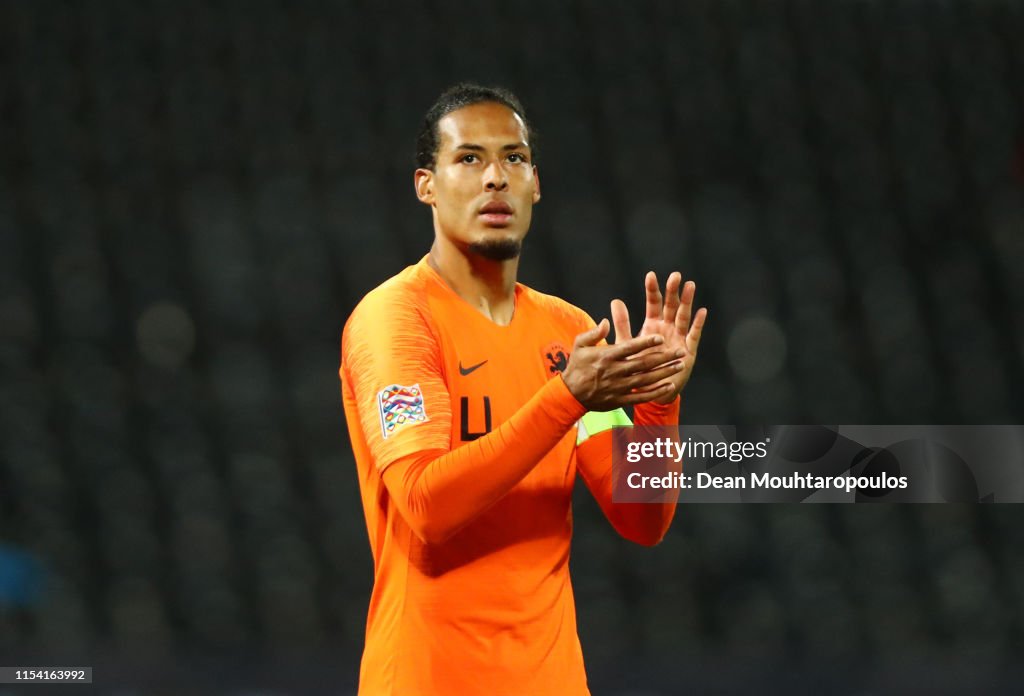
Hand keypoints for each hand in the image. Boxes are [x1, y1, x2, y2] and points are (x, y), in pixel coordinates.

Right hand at [561, 321, 685, 410]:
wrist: (570, 395)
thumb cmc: (576, 366)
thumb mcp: (579, 345)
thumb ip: (594, 333)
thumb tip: (606, 321)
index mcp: (606, 356)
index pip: (629, 347)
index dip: (645, 343)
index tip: (660, 338)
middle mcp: (614, 371)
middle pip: (643, 363)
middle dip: (664, 357)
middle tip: (680, 351)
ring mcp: (618, 386)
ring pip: (646, 379)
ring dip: (664, 373)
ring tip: (679, 365)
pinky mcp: (620, 399)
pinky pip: (641, 396)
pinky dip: (655, 392)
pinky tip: (669, 386)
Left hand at [611, 271, 706, 403]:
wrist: (648, 389)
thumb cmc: (637, 366)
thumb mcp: (627, 343)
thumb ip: (622, 323)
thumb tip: (615, 300)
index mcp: (652, 325)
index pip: (653, 304)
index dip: (652, 290)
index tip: (650, 275)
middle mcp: (667, 329)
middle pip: (670, 306)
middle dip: (672, 291)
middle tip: (675, 275)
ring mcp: (678, 338)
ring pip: (683, 316)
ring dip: (687, 301)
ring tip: (689, 285)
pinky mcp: (687, 351)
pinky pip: (693, 335)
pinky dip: (697, 324)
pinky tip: (701, 311)